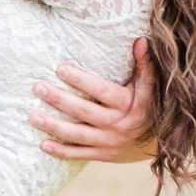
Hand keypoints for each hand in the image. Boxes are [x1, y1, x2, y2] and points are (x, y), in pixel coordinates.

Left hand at [34, 39, 156, 163]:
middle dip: (59, 99)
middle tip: (38, 87)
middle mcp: (118, 124)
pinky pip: (80, 154)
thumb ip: (145, 65)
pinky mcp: (104, 155)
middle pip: (84, 111)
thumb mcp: (150, 87)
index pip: (101, 90)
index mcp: (129, 105)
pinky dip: (61, 151)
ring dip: (54, 126)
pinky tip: (43, 144)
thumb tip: (140, 40)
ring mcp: (110, 142)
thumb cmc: (151, 107)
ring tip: (33, 116)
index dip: (81, 80)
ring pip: (77, 134)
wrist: (162, 144)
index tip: (60, 68)